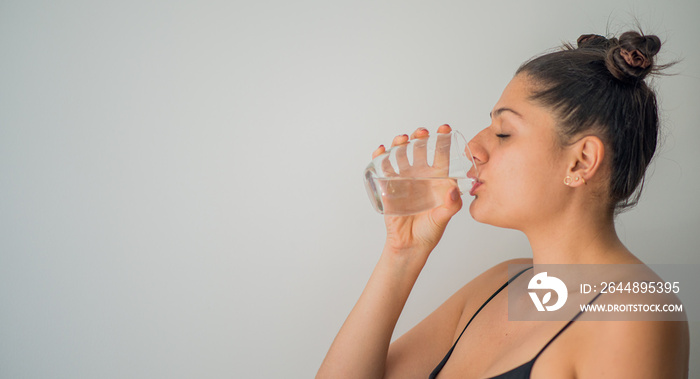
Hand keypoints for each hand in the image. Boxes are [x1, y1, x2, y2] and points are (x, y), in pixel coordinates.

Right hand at [372, 125, 462, 254]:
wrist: (409, 245)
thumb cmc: (429, 231)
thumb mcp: (444, 218)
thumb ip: (451, 205)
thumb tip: (454, 189)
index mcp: (437, 179)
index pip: (440, 155)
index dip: (442, 141)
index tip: (444, 129)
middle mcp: (421, 176)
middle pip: (419, 150)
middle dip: (420, 137)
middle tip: (421, 133)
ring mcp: (404, 179)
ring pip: (401, 155)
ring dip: (400, 144)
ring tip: (402, 139)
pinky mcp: (388, 186)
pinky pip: (384, 167)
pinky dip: (381, 156)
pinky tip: (381, 150)